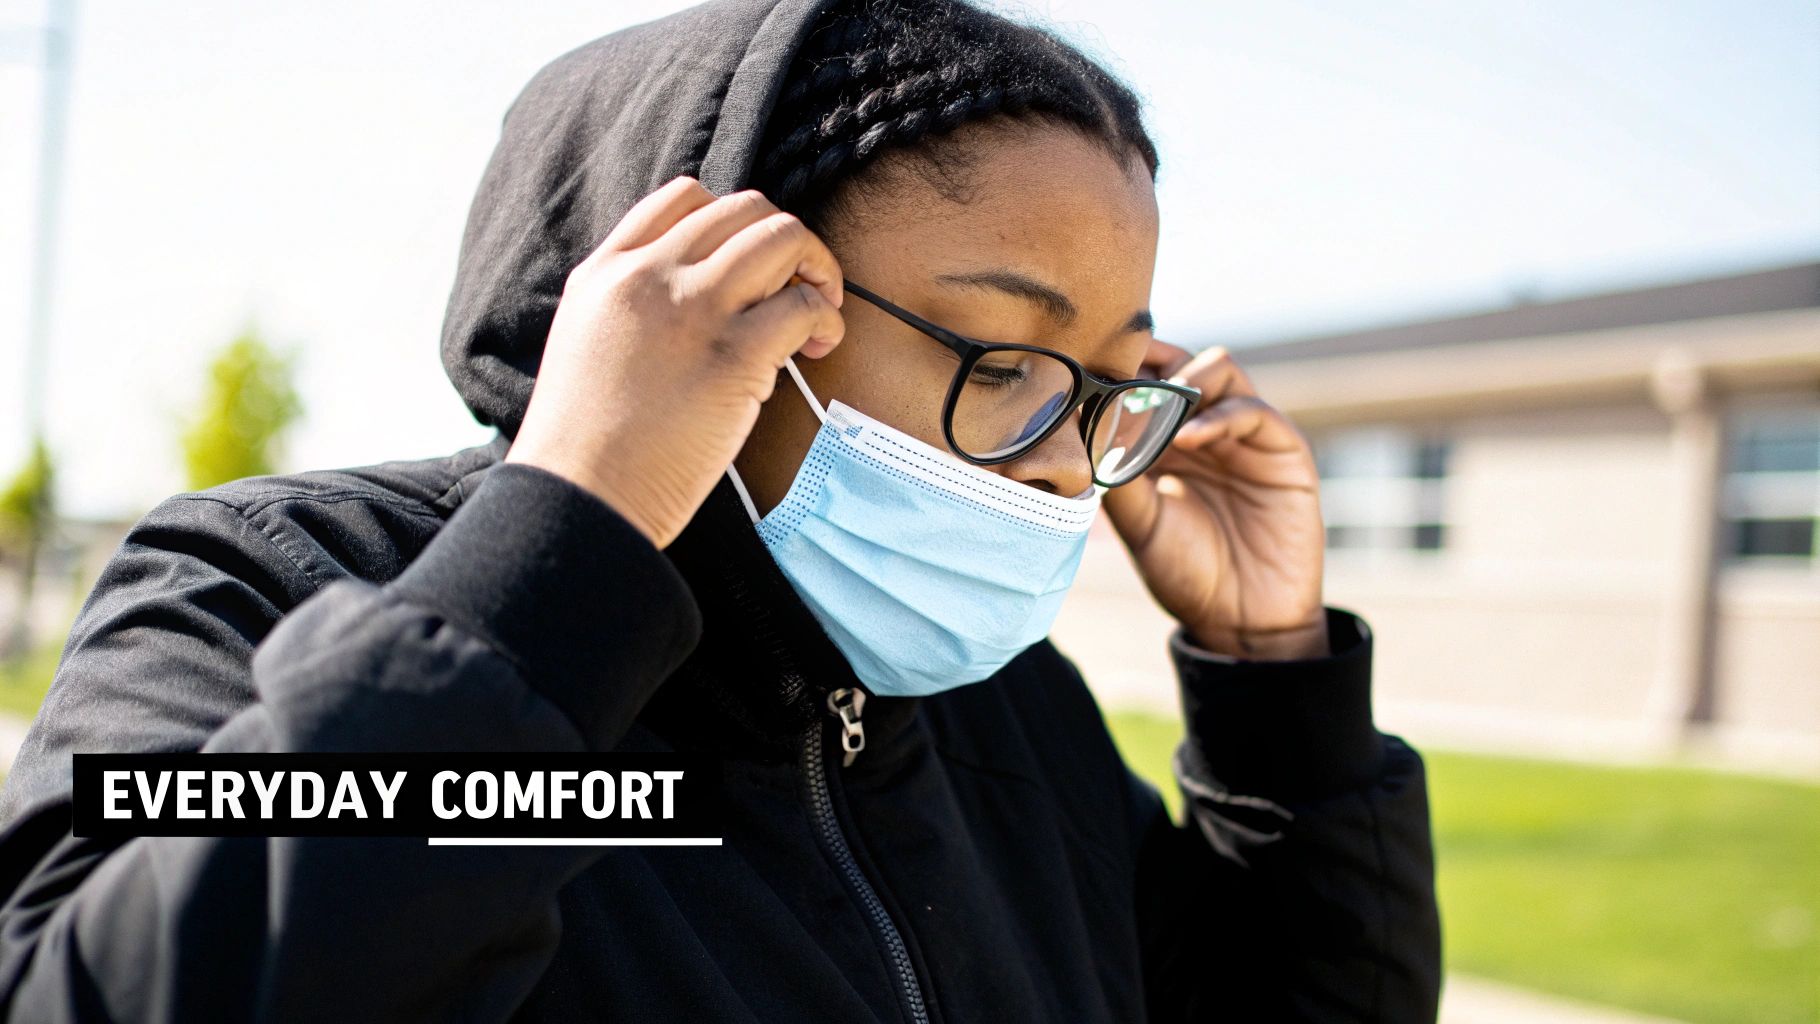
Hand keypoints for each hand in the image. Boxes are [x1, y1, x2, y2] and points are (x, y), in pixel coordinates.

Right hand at [505, 175, 845, 547]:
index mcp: (609, 271)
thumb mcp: (586, 341)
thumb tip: (702, 291)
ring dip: (817, 268)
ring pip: (784, 238)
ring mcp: (694, 311)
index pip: (686, 196)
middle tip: (798, 289)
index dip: (735, 221)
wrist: (579, 497)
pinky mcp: (734, 357)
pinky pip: (805, 305)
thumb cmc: (586, 443)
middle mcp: (651, 276)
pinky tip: (819, 348)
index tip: (750, 266)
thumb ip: (633, 304)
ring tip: (818, 313)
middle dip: (787, 242)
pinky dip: (828, 319)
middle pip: (747, 208)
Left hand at [1101, 342, 1328, 659]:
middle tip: (1120, 367)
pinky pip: (1253, 412)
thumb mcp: (1140, 522)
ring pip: (1219, 371)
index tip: (1088, 365)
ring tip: (1156, 401)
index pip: (1144, 383)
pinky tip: (1189, 438)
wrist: (1240, 620)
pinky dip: (1219, 416)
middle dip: (1150, 359)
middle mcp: (1204, 430)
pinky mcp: (1283, 449)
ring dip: (1186, 376)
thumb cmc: (1186, 572)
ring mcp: (1244, 436)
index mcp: (1165, 442)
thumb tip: (1084, 425)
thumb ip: (1117, 473)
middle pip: (1180, 364)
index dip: (1121, 369)